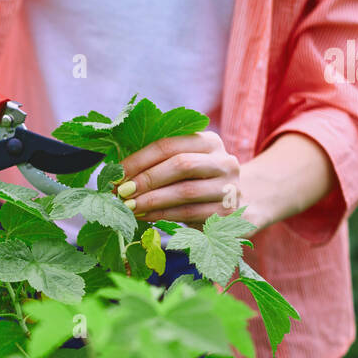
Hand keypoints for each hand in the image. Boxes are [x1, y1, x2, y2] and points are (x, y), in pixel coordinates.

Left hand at [116, 130, 243, 227]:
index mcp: (209, 141)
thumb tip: (117, 173)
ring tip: (128, 206)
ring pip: (185, 191)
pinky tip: (143, 216)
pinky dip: (161, 215)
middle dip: (146, 179)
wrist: (240, 207)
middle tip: (121, 191)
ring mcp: (229, 187)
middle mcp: (223, 161)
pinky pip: (188, 213)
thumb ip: (158, 164)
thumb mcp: (185, 166)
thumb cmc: (199, 183)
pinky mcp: (227, 213)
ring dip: (151, 200)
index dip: (140, 159)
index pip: (169, 145)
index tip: (116, 173)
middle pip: (180, 165)